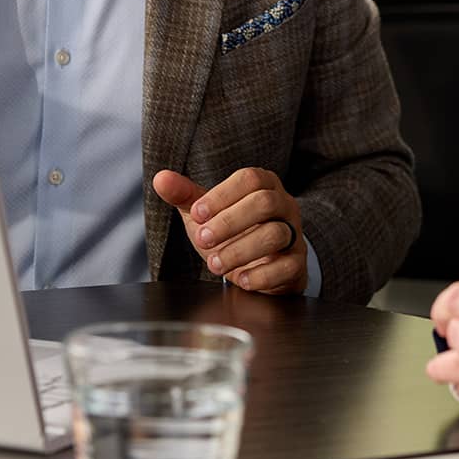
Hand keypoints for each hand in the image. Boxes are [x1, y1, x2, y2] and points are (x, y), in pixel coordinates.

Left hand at [152, 167, 306, 293]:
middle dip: (229, 222)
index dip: (221, 195)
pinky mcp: (297, 264)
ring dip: (240, 250)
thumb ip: (185, 196)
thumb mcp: (206, 213)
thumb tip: (161, 179)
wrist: (257, 266)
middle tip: (203, 240)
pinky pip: (288, 266)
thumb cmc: (232, 232)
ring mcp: (294, 235)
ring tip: (215, 263)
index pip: (249, 178)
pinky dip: (262, 275)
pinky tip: (241, 279)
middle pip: (264, 203)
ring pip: (275, 234)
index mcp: (264, 185)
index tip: (197, 213)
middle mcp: (284, 205)